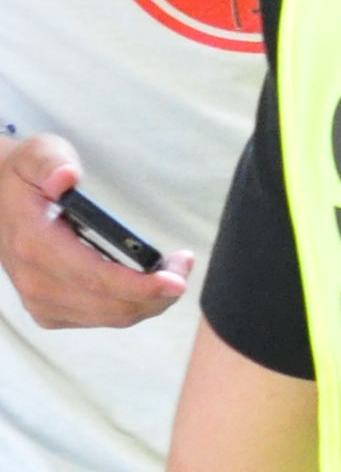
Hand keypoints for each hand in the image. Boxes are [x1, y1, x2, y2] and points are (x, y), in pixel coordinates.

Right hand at [2, 134, 190, 329]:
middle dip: (158, 292)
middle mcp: (35, 281)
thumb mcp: (38, 154)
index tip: (177, 280)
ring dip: (151, 300)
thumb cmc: (25, 176)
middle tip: (184, 263)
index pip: (95, 277)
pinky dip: (132, 306)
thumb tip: (66, 179)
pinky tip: (146, 283)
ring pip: (111, 316)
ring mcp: (40, 300)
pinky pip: (100, 318)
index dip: (139, 284)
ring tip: (173, 269)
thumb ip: (52, 162)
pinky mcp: (48, 311)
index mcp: (35, 244)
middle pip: (111, 305)